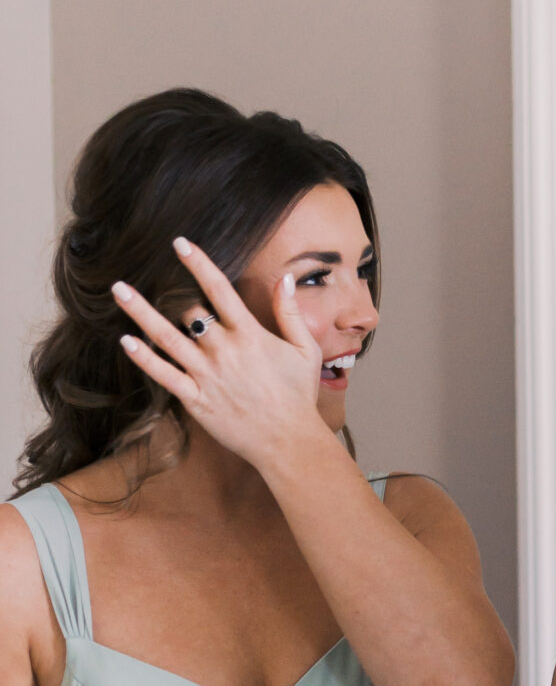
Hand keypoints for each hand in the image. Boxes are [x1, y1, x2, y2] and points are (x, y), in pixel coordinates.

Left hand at [113, 237, 326, 471]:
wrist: (288, 442)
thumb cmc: (298, 396)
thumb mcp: (305, 350)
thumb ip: (290, 313)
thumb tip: (285, 279)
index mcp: (250, 335)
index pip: (220, 290)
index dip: (198, 264)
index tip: (180, 244)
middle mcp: (225, 351)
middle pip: (189, 311)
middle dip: (170, 291)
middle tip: (150, 273)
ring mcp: (207, 375)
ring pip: (167, 337)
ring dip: (141, 312)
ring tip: (119, 290)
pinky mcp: (195, 399)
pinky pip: (164, 375)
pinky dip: (145, 358)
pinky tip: (127, 340)